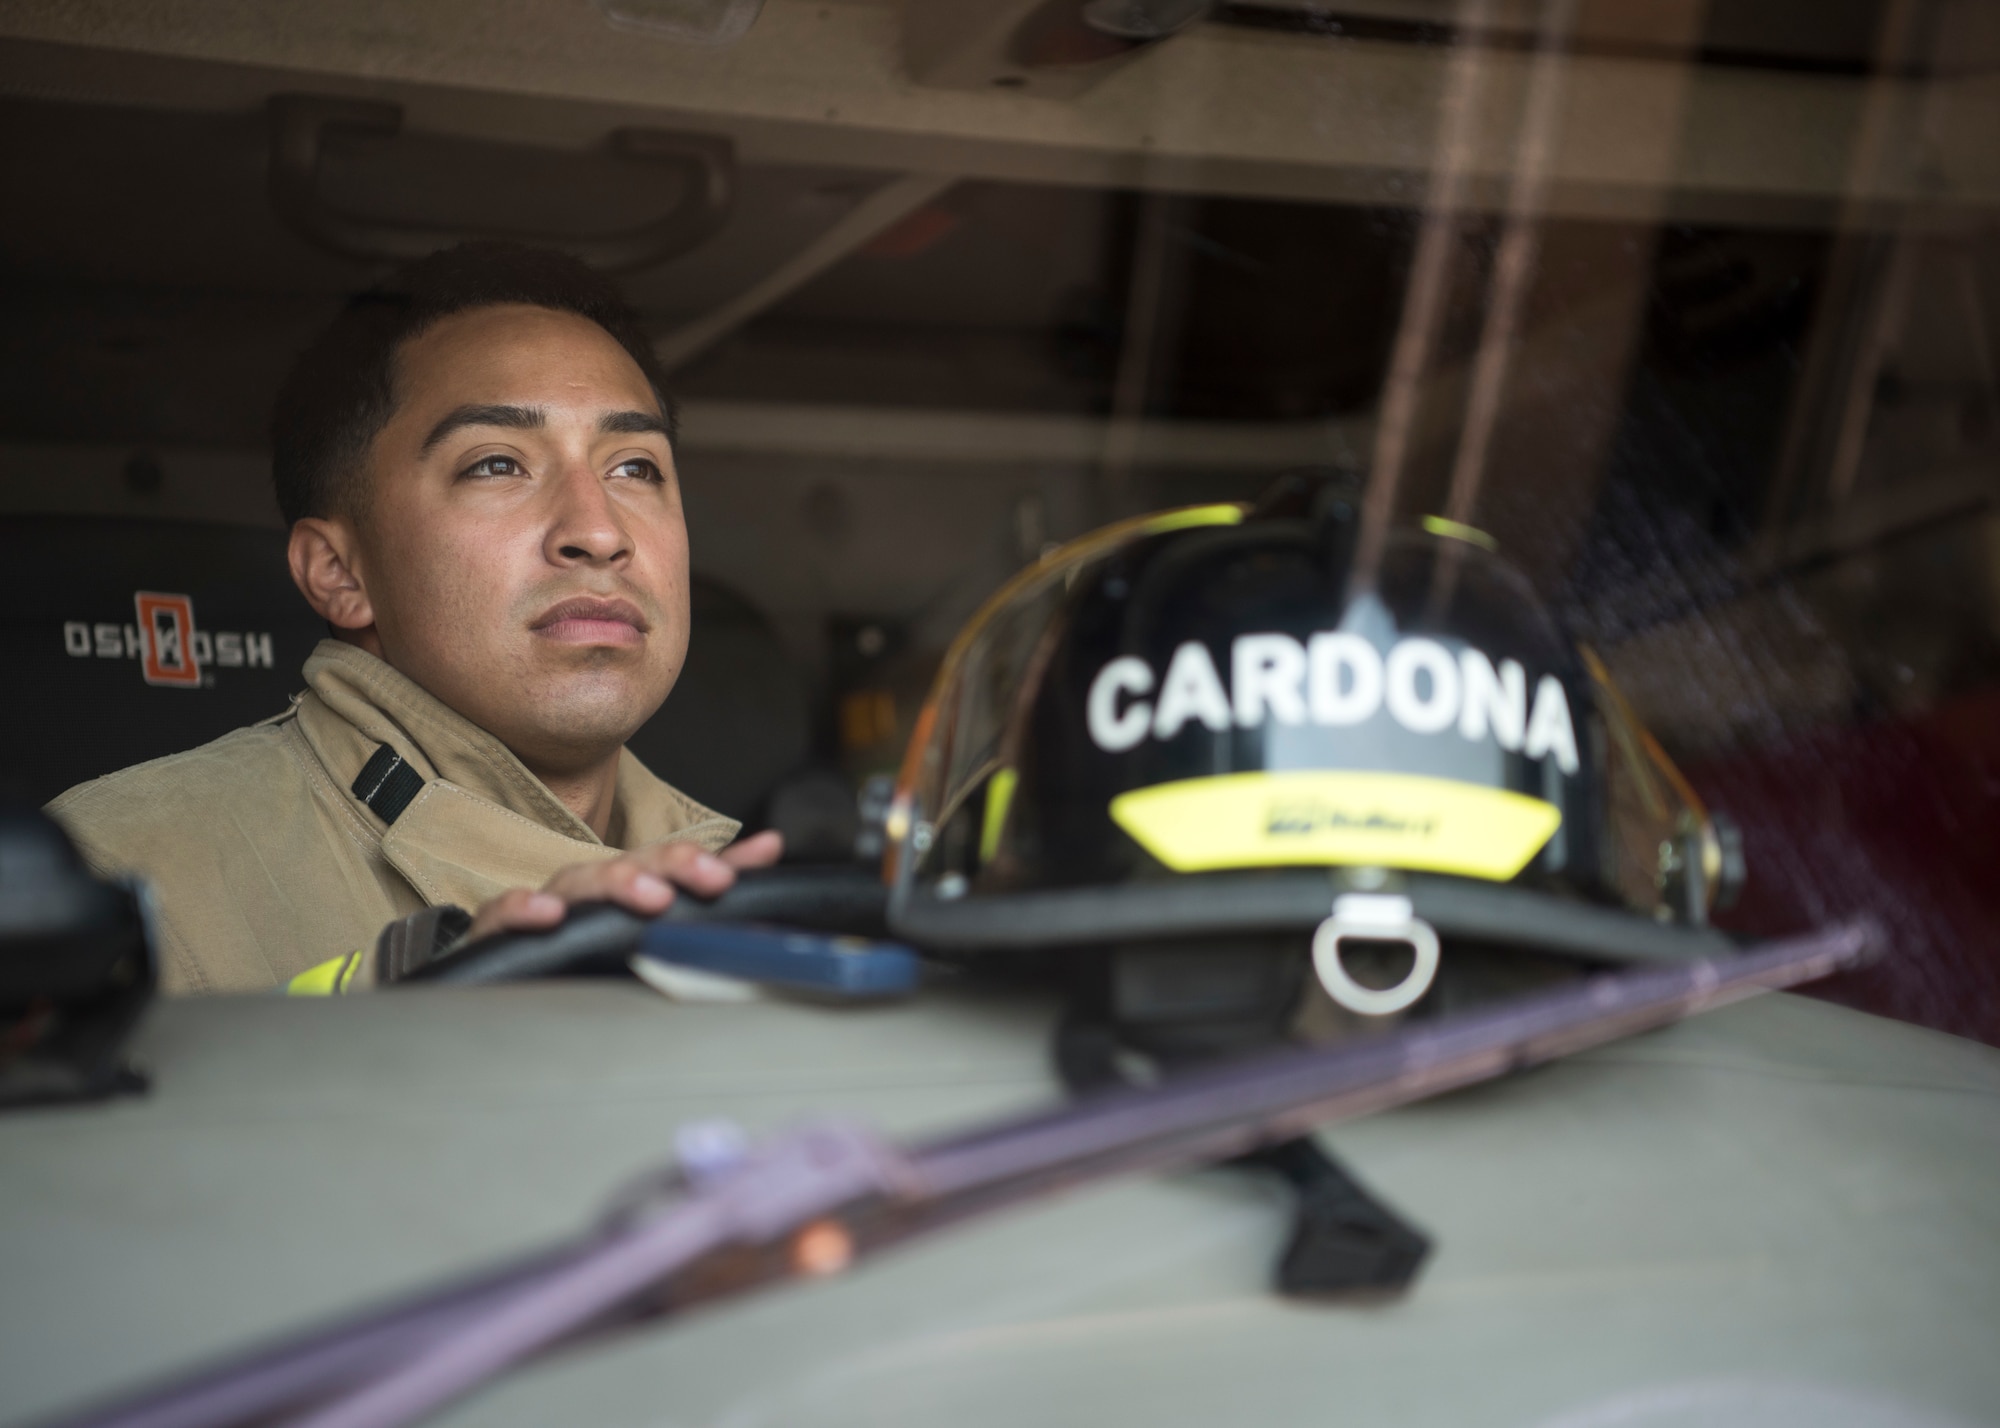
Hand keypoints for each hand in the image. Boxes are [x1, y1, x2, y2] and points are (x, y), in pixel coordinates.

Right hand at [463, 830, 782, 942]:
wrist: (509, 984)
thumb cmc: (585, 951)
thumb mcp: (656, 925)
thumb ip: (714, 886)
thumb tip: (770, 845)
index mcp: (628, 888)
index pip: (672, 863)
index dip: (707, 861)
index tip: (743, 865)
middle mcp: (590, 893)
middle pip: (630, 864)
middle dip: (671, 865)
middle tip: (707, 877)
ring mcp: (547, 910)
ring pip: (577, 882)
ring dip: (614, 882)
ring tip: (649, 895)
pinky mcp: (500, 936)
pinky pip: (502, 916)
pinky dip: (521, 910)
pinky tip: (545, 914)